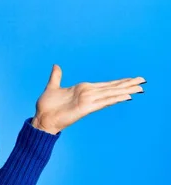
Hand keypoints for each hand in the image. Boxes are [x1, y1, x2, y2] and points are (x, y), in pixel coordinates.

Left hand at [30, 64, 145, 134]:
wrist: (42, 118)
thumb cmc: (47, 105)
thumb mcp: (52, 87)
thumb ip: (57, 76)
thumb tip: (56, 65)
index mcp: (83, 89)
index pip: (105, 85)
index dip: (119, 82)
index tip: (132, 79)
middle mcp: (88, 94)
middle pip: (112, 88)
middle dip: (127, 84)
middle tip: (143, 80)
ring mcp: (88, 101)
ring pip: (110, 94)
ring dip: (125, 90)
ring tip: (140, 88)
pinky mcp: (86, 108)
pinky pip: (103, 102)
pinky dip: (114, 99)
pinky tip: (125, 96)